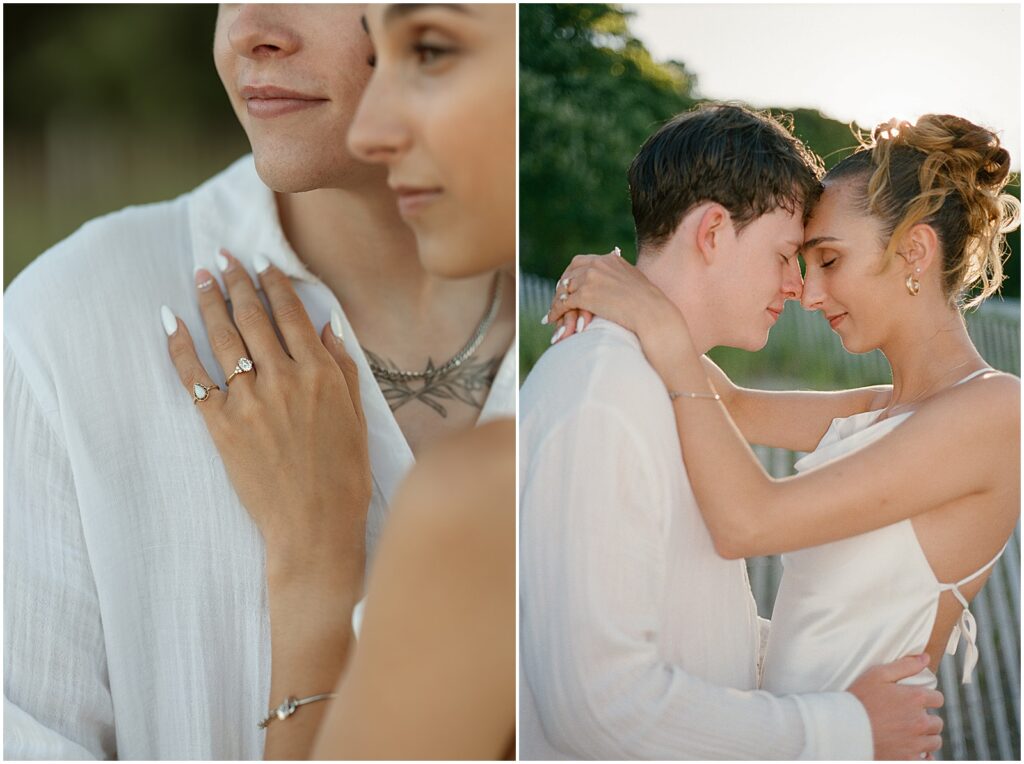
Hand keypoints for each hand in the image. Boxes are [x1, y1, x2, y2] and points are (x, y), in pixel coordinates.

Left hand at [163, 249, 370, 585]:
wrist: (314, 524)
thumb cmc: (344, 475)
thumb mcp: (357, 416)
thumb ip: (343, 367)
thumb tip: (329, 325)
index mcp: (321, 374)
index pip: (292, 314)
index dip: (275, 282)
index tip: (262, 261)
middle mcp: (284, 378)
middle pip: (253, 316)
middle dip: (237, 280)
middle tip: (224, 257)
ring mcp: (249, 400)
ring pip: (223, 336)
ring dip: (209, 300)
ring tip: (201, 276)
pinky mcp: (221, 424)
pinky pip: (194, 376)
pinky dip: (179, 345)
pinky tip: (170, 321)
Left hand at [544, 248, 695, 377]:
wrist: (652, 313)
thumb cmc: (649, 304)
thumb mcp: (634, 282)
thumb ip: (620, 278)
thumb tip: (615, 284)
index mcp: (610, 259)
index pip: (581, 262)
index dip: (571, 275)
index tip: (568, 285)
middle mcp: (598, 264)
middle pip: (569, 273)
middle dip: (561, 287)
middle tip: (557, 299)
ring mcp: (590, 278)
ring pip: (564, 288)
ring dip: (556, 301)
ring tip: (553, 312)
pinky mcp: (585, 295)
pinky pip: (563, 303)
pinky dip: (556, 311)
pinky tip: (552, 319)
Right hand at [848, 654, 943, 759]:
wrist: (843, 728)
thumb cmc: (859, 698)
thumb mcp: (877, 674)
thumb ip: (905, 666)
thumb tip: (925, 657)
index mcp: (915, 699)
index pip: (938, 699)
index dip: (927, 698)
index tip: (915, 701)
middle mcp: (920, 722)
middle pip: (937, 722)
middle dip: (926, 718)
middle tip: (908, 717)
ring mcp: (915, 743)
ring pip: (934, 741)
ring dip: (926, 737)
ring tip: (908, 732)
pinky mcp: (908, 759)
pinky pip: (927, 758)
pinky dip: (922, 755)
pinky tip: (910, 748)